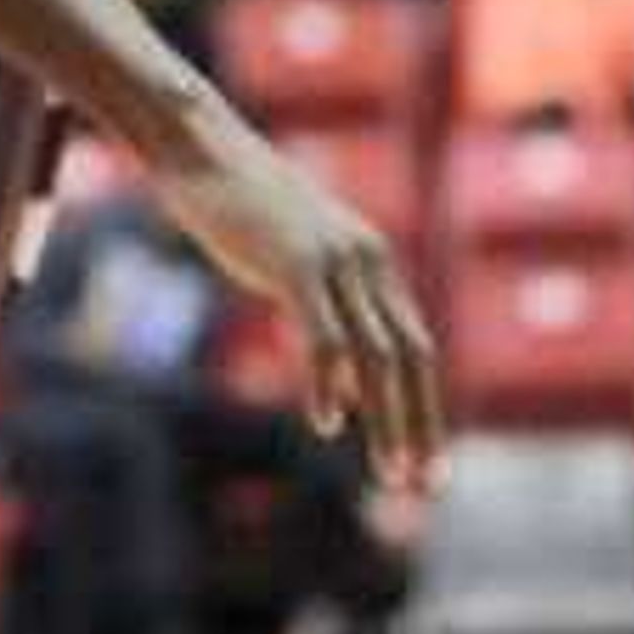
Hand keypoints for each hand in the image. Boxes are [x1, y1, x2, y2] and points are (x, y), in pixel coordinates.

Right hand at [151, 97, 443, 491]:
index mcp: (374, 259)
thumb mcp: (301, 269)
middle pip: (410, 355)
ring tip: (390, 473)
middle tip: (425, 486)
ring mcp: (334, 258)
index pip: (416, 348)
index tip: (432, 468)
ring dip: (388, 421)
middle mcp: (366, 258)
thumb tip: (354, 398)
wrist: (201, 147)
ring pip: (376, 355)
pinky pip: (324, 337)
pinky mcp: (296, 262)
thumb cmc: (244, 211)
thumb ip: (335, 324)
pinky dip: (328, 385)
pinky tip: (327, 424)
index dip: (427, 411)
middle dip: (422, 425)